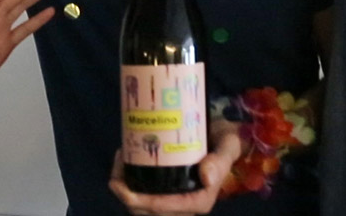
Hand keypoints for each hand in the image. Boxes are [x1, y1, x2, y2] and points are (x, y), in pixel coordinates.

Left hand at [108, 122, 241, 215]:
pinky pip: (143, 193)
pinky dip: (128, 179)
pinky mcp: (166, 187)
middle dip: (126, 195)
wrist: (223, 137)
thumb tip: (206, 177)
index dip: (141, 202)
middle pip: (148, 212)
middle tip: (118, 163)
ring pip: (141, 206)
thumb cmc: (225, 142)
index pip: (165, 209)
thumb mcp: (227, 147)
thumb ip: (220, 161)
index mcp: (199, 200)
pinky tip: (124, 157)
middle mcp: (184, 204)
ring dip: (124, 187)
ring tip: (120, 158)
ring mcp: (173, 197)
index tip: (121, 185)